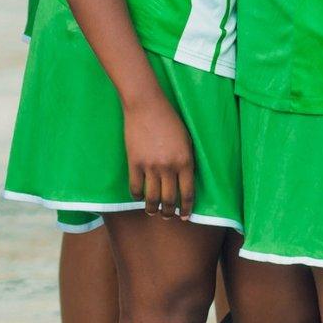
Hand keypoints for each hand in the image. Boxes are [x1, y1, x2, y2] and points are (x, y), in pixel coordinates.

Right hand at [123, 92, 196, 219]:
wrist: (146, 106)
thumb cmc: (169, 120)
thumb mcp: (186, 140)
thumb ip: (186, 161)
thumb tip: (184, 181)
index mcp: (185, 161)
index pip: (187, 193)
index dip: (187, 208)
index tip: (185, 216)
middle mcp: (169, 167)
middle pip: (169, 199)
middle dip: (169, 212)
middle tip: (168, 216)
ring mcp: (150, 166)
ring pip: (152, 198)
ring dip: (153, 209)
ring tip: (154, 212)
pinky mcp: (134, 163)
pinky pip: (135, 188)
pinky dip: (137, 196)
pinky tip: (140, 197)